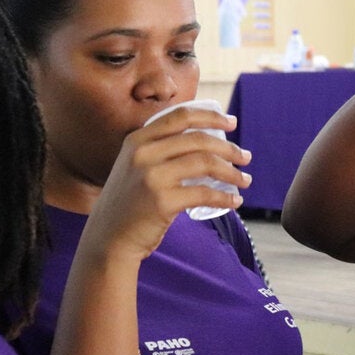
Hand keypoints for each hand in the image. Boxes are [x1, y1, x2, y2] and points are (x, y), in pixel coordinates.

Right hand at [83, 106, 251, 261]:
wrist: (108, 239)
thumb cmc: (130, 203)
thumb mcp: (134, 166)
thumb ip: (159, 150)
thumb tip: (205, 141)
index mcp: (137, 140)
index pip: (180, 116)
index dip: (211, 116)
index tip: (232, 122)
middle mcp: (143, 153)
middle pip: (199, 140)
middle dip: (229, 147)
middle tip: (246, 156)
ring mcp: (151, 176)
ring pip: (206, 163)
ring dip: (233, 172)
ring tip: (245, 180)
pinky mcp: (162, 201)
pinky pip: (205, 193)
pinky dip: (225, 197)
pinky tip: (235, 201)